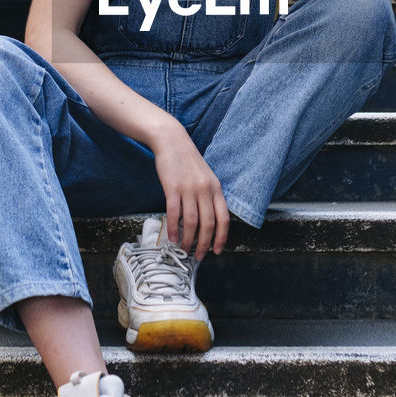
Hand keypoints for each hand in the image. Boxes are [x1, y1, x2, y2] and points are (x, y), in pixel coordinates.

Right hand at [150, 119, 229, 259]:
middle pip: (208, 224)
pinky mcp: (172, 188)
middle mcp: (205, 189)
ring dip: (188, 240)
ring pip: (192, 222)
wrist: (172, 141)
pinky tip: (171, 237)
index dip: (221, 237)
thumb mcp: (206, 177)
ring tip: (184, 249)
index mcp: (216, 188)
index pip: (224, 218)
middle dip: (204, 244)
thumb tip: (209, 221)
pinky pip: (174, 213)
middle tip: (198, 256)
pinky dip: (173, 228)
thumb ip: (209, 196)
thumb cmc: (188, 161)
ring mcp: (189, 188)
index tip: (216, 251)